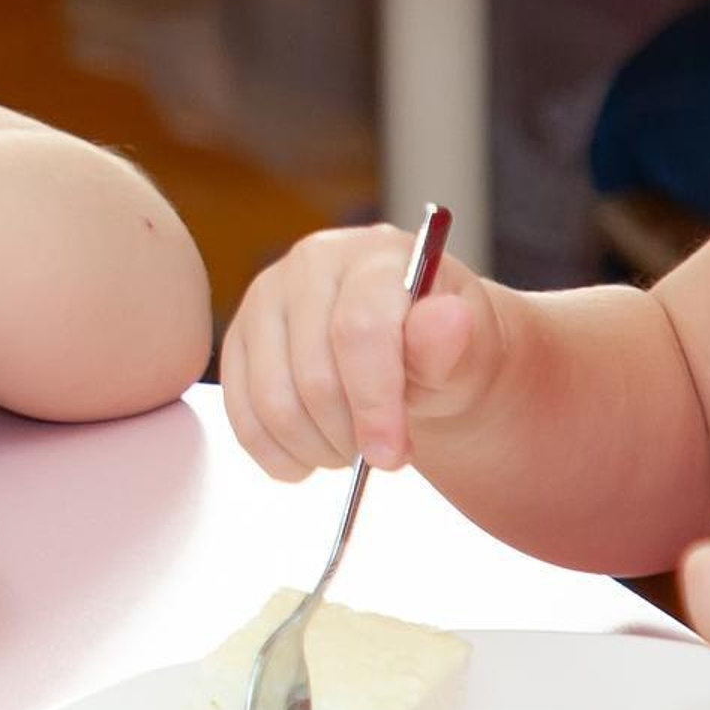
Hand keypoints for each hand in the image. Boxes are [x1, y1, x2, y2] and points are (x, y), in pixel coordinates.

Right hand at [220, 222, 504, 479]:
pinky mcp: (240, 340)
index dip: (374, 402)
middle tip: (382, 453)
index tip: (391, 455)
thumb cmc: (444, 348)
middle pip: (313, 376)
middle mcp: (309, 264)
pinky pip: (243, 418)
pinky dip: (279, 455)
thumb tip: (447, 319)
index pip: (359, 330)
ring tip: (352, 447)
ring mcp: (266, 299)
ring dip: (317, 448)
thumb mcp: (469, 349)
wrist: (416, 353)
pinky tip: (314, 453)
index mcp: (372, 254)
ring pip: (273, 402)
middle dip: (351, 435)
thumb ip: (452, 341)